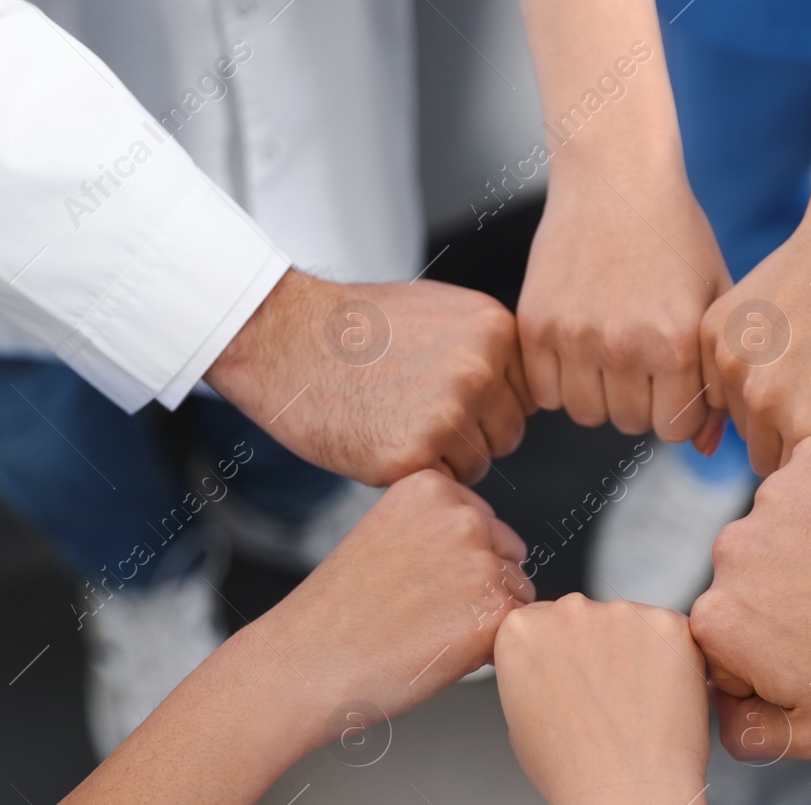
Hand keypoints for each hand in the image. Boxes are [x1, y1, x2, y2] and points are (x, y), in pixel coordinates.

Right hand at [208, 270, 533, 486]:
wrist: (284, 336)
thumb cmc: (354, 326)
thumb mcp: (441, 312)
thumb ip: (487, 349)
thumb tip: (519, 388)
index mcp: (495, 330)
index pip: (526, 395)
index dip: (488, 404)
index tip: (447, 393)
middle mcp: (481, 371)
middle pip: (507, 434)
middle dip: (470, 434)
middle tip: (414, 410)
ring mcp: (449, 415)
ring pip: (477, 466)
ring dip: (443, 459)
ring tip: (394, 420)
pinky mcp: (414, 456)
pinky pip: (439, 486)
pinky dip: (411, 474)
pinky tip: (379, 438)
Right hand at [266, 469, 534, 734]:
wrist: (306, 662)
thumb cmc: (339, 612)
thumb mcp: (387, 535)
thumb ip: (439, 528)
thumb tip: (493, 546)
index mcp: (434, 488)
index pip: (485, 525)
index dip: (457, 565)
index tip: (416, 584)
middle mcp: (463, 515)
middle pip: (508, 556)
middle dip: (480, 588)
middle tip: (421, 613)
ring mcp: (481, 563)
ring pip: (517, 594)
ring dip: (486, 618)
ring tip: (427, 632)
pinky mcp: (493, 613)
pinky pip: (516, 631)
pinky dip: (488, 649)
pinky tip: (439, 652)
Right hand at [495, 594, 710, 804]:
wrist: (630, 799)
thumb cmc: (574, 774)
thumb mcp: (519, 721)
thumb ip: (531, 674)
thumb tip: (554, 665)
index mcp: (520, 631)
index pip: (540, 623)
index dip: (560, 657)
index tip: (572, 683)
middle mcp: (567, 610)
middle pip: (584, 618)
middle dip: (597, 649)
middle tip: (608, 699)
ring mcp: (621, 613)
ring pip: (630, 624)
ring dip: (635, 652)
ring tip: (637, 706)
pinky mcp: (669, 624)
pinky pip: (670, 635)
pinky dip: (672, 661)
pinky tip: (663, 700)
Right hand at [518, 167, 729, 448]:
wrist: (616, 178)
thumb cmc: (676, 237)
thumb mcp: (715, 301)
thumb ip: (717, 379)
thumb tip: (709, 450)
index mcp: (676, 342)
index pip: (676, 429)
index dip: (679, 408)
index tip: (676, 379)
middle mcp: (624, 345)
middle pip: (632, 425)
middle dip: (641, 400)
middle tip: (642, 355)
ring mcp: (575, 336)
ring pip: (587, 414)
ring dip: (600, 393)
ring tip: (610, 350)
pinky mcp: (536, 325)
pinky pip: (547, 393)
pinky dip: (561, 380)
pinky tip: (578, 345)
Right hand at [689, 435, 810, 759]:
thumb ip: (754, 735)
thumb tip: (726, 717)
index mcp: (719, 622)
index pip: (722, 646)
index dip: (767, 660)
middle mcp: (729, 553)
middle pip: (743, 585)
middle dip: (780, 604)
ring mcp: (771, 499)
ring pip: (776, 535)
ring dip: (807, 553)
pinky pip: (810, 487)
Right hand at [701, 38, 810, 474]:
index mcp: (810, 427)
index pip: (799, 477)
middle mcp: (761, 402)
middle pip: (761, 455)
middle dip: (787, 437)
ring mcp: (730, 364)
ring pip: (735, 418)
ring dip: (760, 405)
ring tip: (803, 361)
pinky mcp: (712, 330)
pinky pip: (716, 379)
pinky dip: (739, 370)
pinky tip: (778, 338)